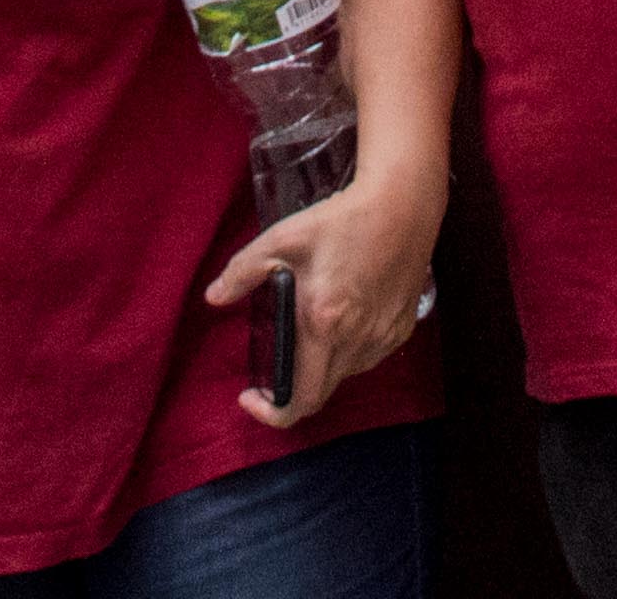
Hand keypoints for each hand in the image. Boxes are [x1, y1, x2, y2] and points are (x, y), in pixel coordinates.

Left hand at [212, 155, 443, 430]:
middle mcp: (356, 340)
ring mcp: (382, 338)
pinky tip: (339, 322)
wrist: (403, 205)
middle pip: (319, 395)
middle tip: (270, 377)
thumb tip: (214, 297)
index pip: (299, 398)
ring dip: (319, 370)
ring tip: (306, 337)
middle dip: (290, 395)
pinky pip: (367, 358)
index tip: (250, 398)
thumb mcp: (282, 238)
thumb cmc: (340, 220)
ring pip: (343, 376)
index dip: (272, 412)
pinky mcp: (401, 330)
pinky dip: (347, 353)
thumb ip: (242, 271)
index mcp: (323, 322)